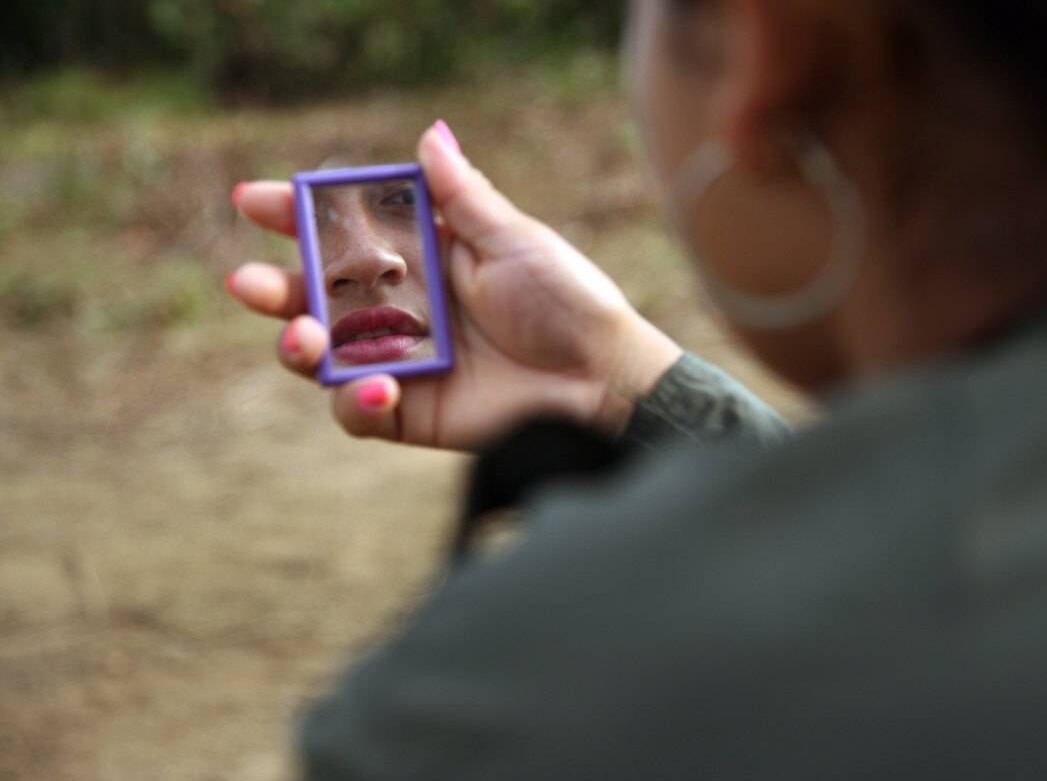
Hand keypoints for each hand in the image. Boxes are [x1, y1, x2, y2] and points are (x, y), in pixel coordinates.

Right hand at [227, 121, 681, 449]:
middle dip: (274, 290)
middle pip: (315, 299)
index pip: (344, 234)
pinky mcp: (410, 412)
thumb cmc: (567, 300)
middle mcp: (401, 310)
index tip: (254, 202)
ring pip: (321, 357)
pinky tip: (382, 386)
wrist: (601, 379)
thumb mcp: (513, 238)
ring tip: (305, 338)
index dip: (296, 217)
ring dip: (298, 346)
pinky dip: (355, 400)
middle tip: (249, 284)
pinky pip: (357, 410)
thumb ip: (462, 197)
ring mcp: (400, 362)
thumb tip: (429, 135)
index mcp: (421, 258)